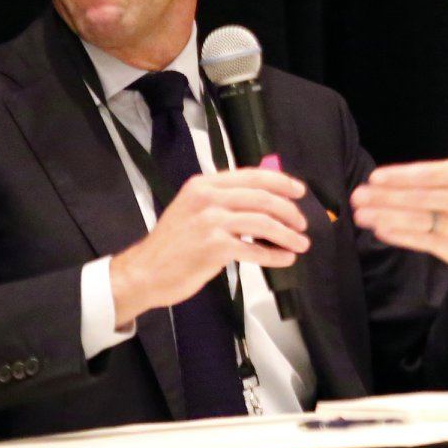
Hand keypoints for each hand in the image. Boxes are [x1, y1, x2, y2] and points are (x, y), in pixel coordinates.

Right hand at [110, 168, 309, 326]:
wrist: (144, 272)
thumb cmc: (173, 243)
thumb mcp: (194, 209)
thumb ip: (224, 200)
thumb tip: (266, 200)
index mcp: (204, 184)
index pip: (252, 175)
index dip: (281, 182)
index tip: (300, 191)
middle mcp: (207, 197)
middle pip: (263, 198)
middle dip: (289, 211)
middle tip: (302, 224)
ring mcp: (210, 221)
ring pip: (263, 222)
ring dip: (287, 234)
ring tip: (301, 244)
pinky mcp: (214, 247)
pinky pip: (254, 249)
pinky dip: (274, 255)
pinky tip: (285, 259)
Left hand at [350, 81, 447, 277]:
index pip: (428, 175)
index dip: (400, 177)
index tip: (374, 177)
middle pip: (417, 199)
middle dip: (384, 198)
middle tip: (356, 196)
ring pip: (415, 222)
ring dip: (384, 217)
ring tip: (360, 213)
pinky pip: (419, 242)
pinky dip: (398, 236)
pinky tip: (379, 229)